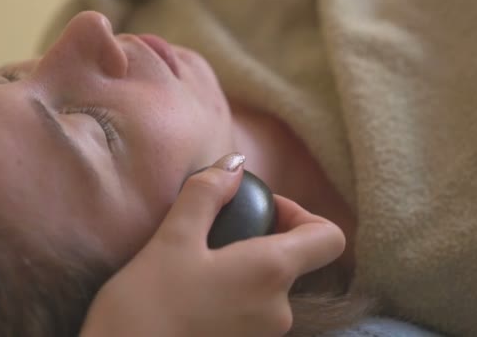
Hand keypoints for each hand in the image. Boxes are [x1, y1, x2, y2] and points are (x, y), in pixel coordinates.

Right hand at [80, 153, 344, 336]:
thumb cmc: (146, 305)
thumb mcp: (172, 239)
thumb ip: (207, 194)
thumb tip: (234, 163)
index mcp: (271, 273)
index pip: (329, 238)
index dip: (302, 214)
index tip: (261, 210)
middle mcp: (280, 310)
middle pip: (294, 261)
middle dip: (261, 239)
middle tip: (216, 232)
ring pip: (270, 287)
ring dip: (243, 268)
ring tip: (198, 264)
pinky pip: (253, 312)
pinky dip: (234, 295)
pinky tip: (195, 295)